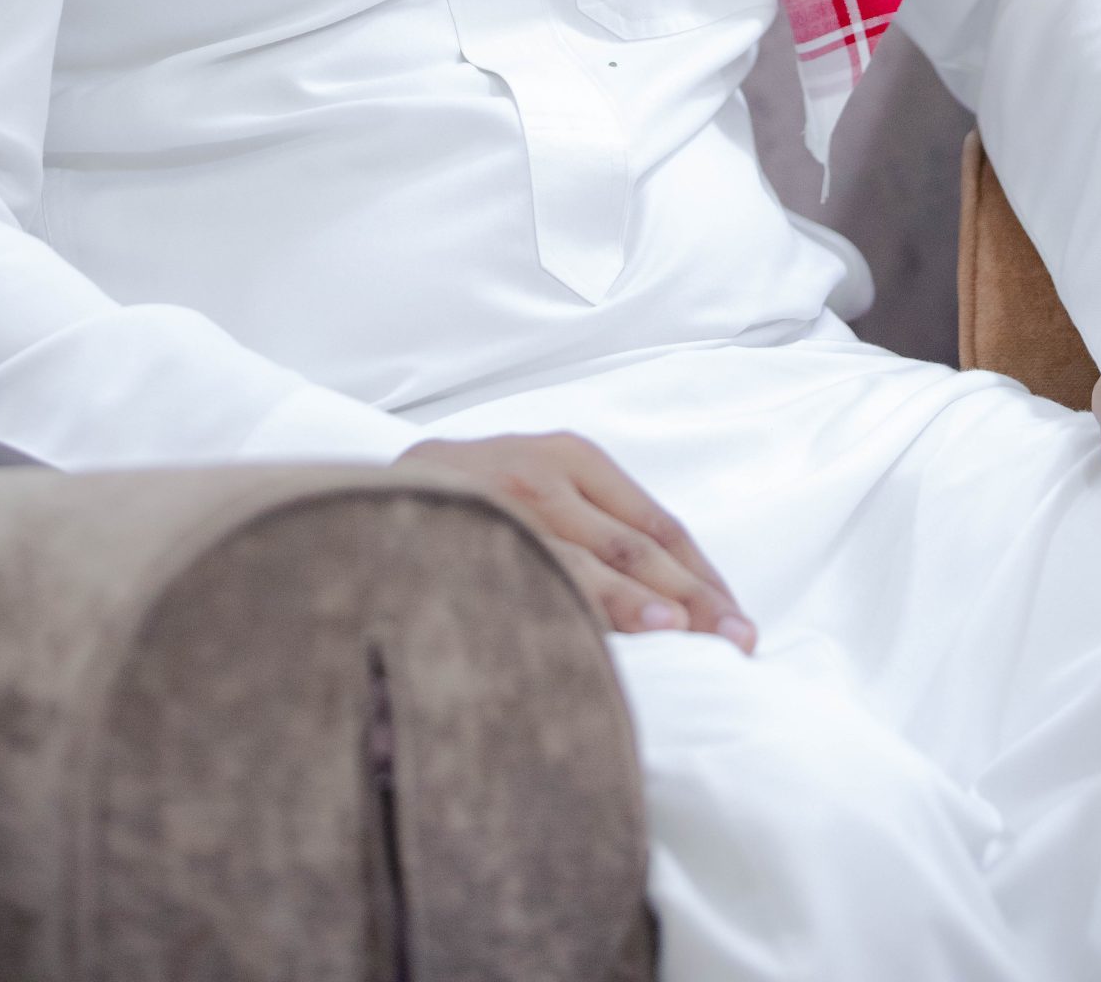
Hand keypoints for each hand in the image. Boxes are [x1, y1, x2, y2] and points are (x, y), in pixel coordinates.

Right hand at [396, 429, 756, 650]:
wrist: (359, 496)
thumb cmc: (465, 503)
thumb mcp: (531, 490)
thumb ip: (585, 525)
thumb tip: (666, 598)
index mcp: (571, 457)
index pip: (658, 524)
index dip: (703, 574)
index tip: (737, 620)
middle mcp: (547, 473)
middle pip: (642, 545)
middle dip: (697, 597)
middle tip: (741, 643)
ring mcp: (511, 503)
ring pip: (600, 559)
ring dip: (657, 603)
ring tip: (699, 636)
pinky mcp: (477, 529)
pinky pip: (546, 574)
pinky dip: (593, 606)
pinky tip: (627, 630)